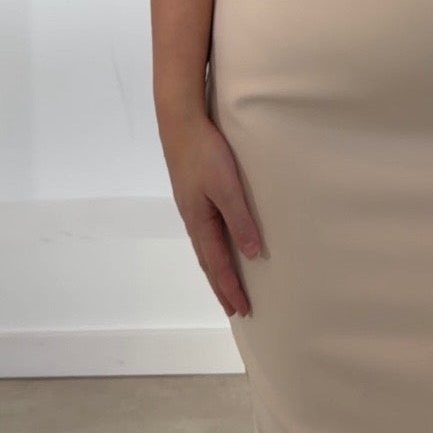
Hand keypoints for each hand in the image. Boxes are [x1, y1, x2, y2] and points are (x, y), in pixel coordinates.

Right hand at [161, 109, 262, 321]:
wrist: (180, 123)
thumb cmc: (205, 154)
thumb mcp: (227, 187)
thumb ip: (240, 220)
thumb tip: (253, 254)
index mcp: (201, 223)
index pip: (218, 265)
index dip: (230, 288)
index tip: (242, 310)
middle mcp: (194, 220)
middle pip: (209, 262)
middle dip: (222, 286)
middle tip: (234, 309)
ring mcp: (192, 208)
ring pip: (205, 248)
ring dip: (217, 270)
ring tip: (226, 285)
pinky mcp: (193, 195)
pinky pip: (205, 234)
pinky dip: (213, 250)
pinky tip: (218, 245)